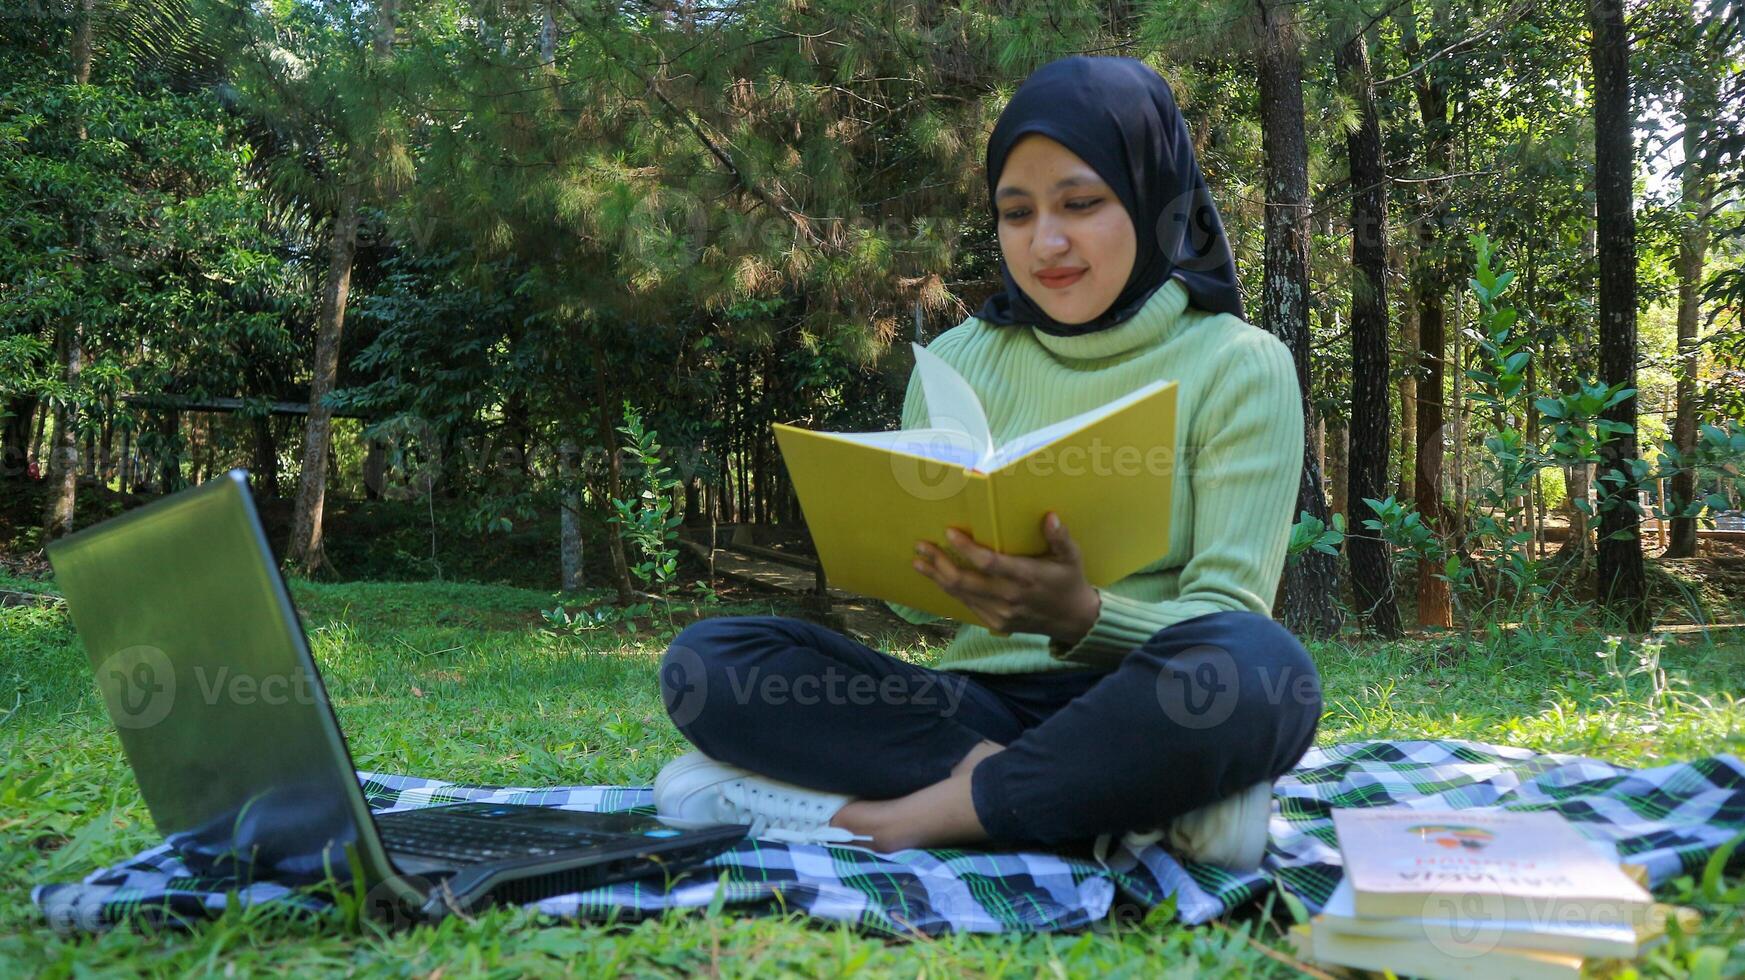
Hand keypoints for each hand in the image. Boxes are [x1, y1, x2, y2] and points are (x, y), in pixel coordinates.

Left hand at [911, 512, 1100, 641]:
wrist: (1073, 621)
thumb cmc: (1070, 581)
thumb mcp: (1072, 557)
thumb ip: (1060, 537)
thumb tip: (1050, 516)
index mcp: (1027, 577)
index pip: (989, 563)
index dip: (967, 549)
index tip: (949, 533)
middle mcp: (1010, 597)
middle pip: (965, 581)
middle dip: (939, 563)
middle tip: (922, 546)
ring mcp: (1001, 613)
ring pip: (961, 594)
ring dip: (937, 577)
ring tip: (919, 562)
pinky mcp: (996, 623)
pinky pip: (967, 605)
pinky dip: (950, 591)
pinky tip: (938, 578)